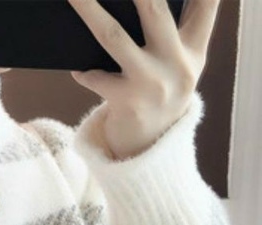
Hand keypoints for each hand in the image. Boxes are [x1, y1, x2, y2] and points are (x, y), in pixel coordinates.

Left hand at [67, 0, 220, 159]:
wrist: (151, 149)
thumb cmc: (159, 95)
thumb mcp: (178, 64)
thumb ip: (174, 31)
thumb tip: (137, 4)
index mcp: (194, 48)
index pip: (206, 3)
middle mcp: (178, 62)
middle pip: (154, 8)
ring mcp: (152, 82)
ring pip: (113, 36)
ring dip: (89, 10)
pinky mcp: (127, 101)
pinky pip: (96, 77)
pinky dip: (85, 72)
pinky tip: (79, 69)